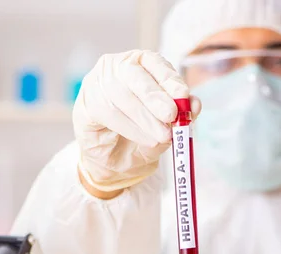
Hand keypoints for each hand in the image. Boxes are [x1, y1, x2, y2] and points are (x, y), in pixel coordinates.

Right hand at [74, 50, 194, 195]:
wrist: (113, 163)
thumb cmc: (140, 138)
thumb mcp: (165, 128)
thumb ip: (179, 117)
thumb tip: (195, 105)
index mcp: (139, 65)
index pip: (154, 63)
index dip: (170, 79)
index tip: (184, 96)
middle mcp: (116, 68)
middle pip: (134, 75)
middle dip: (155, 97)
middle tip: (172, 117)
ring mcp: (96, 84)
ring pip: (121, 94)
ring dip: (144, 118)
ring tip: (162, 136)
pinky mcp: (85, 104)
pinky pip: (106, 111)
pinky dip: (129, 127)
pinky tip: (143, 138)